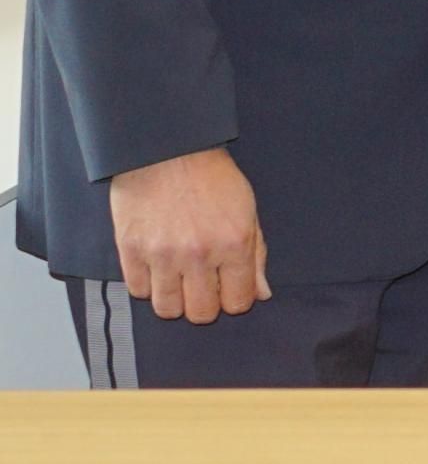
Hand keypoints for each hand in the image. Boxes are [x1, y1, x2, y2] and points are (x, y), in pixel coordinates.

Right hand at [107, 146, 270, 324]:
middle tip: (202, 288)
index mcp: (234, 244)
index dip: (234, 300)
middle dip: (205, 305)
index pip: (238, 302)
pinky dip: (147, 286)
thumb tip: (260, 294)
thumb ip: (256, 256)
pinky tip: (156, 269)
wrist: (167, 151)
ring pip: (167, 309)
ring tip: (177, 281)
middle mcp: (199, 254)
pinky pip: (138, 291)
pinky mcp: (131, 250)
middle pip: (201, 313)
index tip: (228, 291)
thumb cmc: (212, 178)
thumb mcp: (248, 212)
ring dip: (175, 301)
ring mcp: (162, 254)